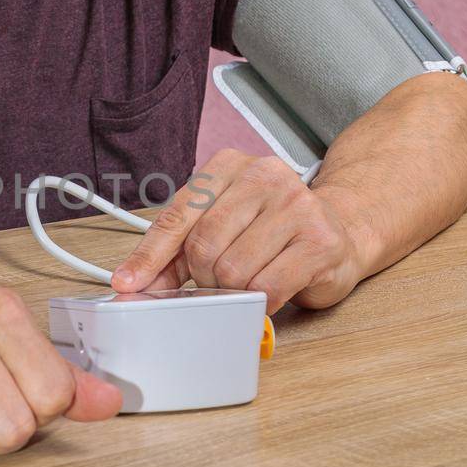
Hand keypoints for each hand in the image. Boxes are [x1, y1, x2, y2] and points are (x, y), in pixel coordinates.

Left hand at [109, 149, 364, 315]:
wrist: (338, 231)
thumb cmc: (269, 231)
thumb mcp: (217, 229)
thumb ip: (175, 254)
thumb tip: (134, 284)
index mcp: (228, 165)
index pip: (177, 216)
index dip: (150, 257)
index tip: (128, 284)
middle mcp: (264, 175)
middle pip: (204, 246)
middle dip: (203, 277)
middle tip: (218, 280)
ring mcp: (296, 204)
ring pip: (234, 270)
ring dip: (234, 290)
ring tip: (249, 280)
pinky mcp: (320, 240)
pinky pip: (267, 287)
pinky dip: (260, 301)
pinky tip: (270, 289)